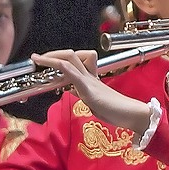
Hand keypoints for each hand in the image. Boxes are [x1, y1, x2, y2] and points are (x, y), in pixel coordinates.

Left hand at [32, 50, 152, 133]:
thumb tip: (70, 90)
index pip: (74, 61)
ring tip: (39, 59)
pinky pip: (77, 76)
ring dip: (53, 58)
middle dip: (52, 55)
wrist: (131, 114)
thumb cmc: (115, 110)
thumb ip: (82, 93)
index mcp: (89, 78)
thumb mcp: (92, 101)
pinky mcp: (91, 90)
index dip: (58, 59)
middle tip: (37, 58)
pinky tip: (57, 65)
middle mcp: (89, 76)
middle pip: (71, 55)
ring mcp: (90, 82)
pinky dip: (65, 68)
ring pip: (72, 61)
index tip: (43, 61)